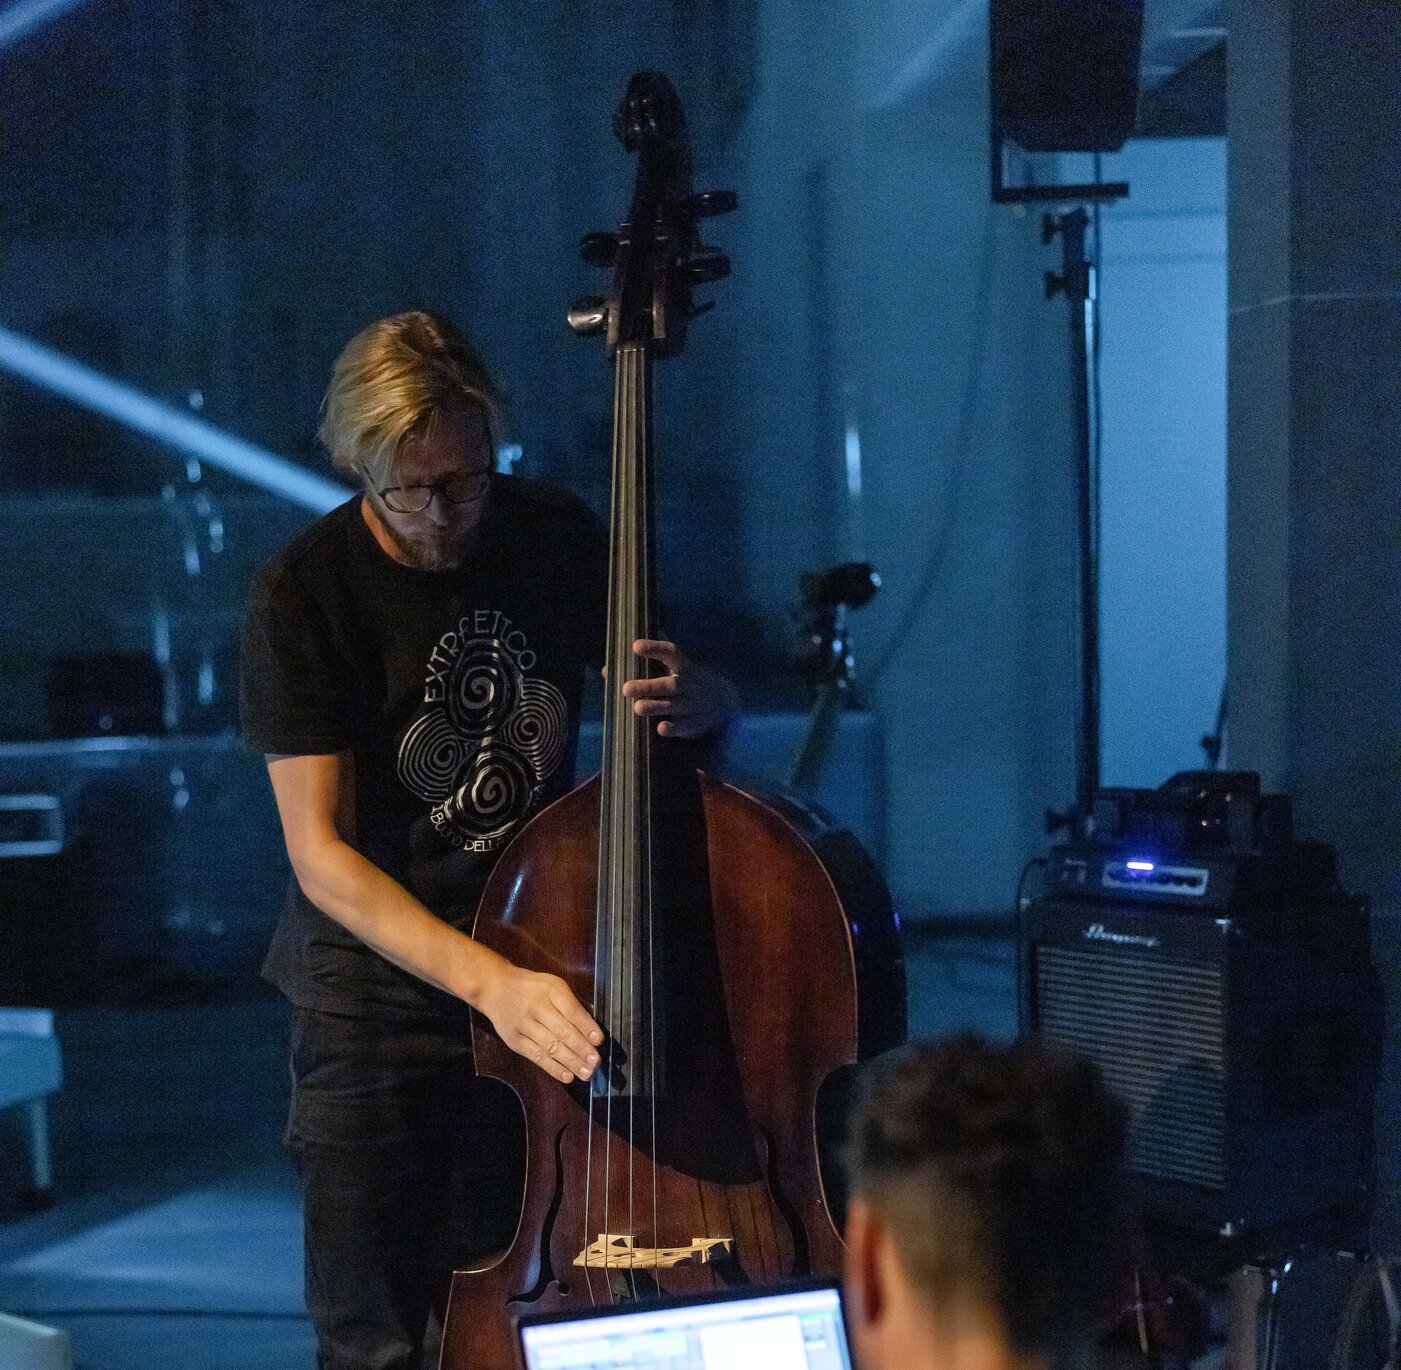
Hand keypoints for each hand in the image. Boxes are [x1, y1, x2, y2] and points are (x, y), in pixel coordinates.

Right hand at [476, 958, 601, 1083]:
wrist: (494, 988)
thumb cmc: (531, 987)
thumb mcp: (551, 985)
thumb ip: (569, 1003)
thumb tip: (590, 1028)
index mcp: (550, 989)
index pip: (571, 1010)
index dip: (586, 1026)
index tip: (599, 1041)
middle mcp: (536, 1007)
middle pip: (562, 1031)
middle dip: (581, 1049)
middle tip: (595, 1062)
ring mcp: (524, 1025)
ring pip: (551, 1046)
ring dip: (571, 1062)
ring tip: (586, 1073)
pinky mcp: (514, 1041)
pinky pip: (536, 1056)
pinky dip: (553, 1067)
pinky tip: (567, 1076)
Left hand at [622, 639, 739, 738]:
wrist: (726, 702)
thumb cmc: (689, 681)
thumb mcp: (675, 668)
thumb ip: (644, 667)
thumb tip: (608, 668)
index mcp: (684, 667)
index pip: (670, 653)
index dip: (654, 649)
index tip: (635, 646)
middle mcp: (689, 685)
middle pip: (669, 685)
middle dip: (648, 686)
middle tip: (626, 688)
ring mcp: (693, 705)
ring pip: (674, 706)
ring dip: (656, 707)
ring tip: (637, 708)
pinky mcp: (694, 724)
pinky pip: (684, 726)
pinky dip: (673, 728)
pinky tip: (660, 728)